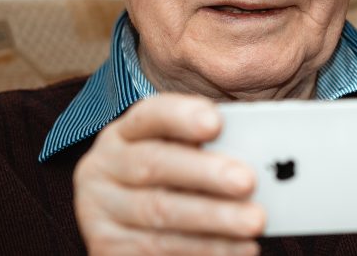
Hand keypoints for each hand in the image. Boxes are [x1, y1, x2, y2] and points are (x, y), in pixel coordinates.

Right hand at [73, 94, 264, 255]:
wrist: (125, 226)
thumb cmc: (167, 182)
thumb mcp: (176, 157)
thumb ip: (205, 150)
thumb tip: (256, 155)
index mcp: (124, 134)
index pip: (149, 115)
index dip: (181, 116)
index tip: (216, 122)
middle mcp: (103, 167)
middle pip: (153, 165)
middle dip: (204, 173)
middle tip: (248, 181)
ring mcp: (100, 210)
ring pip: (160, 213)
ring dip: (213, 218)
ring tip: (255, 222)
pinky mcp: (107, 247)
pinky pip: (159, 249)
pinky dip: (207, 249)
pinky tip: (241, 248)